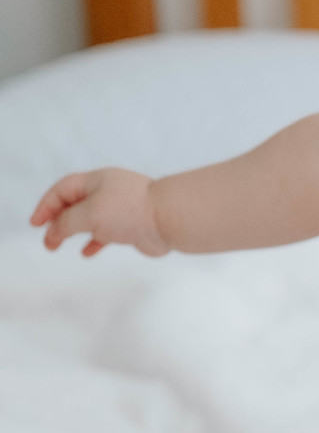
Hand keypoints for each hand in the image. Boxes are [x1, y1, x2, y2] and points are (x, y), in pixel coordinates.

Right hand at [30, 169, 169, 257]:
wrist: (168, 220)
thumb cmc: (128, 211)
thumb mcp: (89, 214)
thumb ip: (67, 222)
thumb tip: (55, 230)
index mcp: (97, 180)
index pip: (63, 189)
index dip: (46, 205)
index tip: (35, 224)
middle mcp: (108, 191)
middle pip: (74, 204)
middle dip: (57, 220)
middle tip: (47, 240)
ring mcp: (120, 209)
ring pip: (89, 219)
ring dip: (72, 232)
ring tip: (57, 245)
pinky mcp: (131, 226)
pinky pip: (106, 233)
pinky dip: (94, 242)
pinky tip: (87, 252)